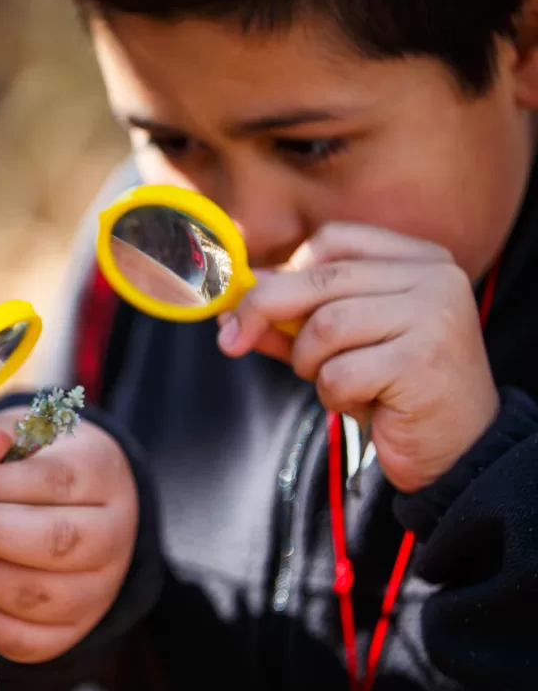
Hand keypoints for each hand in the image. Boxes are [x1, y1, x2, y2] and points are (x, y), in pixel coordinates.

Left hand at [0, 408, 138, 663]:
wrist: (83, 508)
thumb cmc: (42, 464)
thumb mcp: (25, 436)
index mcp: (105, 476)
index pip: (57, 482)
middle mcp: (114, 536)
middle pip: (56, 542)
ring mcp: (99, 589)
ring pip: (37, 595)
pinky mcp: (74, 629)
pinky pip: (25, 639)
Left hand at [217, 223, 498, 491]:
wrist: (459, 449)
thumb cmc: (395, 390)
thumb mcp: (341, 344)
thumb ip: (294, 317)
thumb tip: (235, 300)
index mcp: (418, 259)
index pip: (333, 240)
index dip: (282, 270)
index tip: (245, 302)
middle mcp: (433, 277)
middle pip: (318, 280)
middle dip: (262, 311)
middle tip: (231, 340)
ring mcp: (433, 315)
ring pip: (324, 327)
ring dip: (309, 363)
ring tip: (338, 382)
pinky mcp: (423, 360)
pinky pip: (340, 372)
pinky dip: (333, 394)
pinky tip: (363, 403)